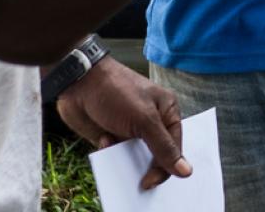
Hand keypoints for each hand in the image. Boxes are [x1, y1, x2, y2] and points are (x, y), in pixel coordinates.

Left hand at [55, 58, 190, 190]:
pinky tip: (104, 139)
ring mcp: (131, 129)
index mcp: (166, 112)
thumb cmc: (117, 90)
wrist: (78, 82)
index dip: (167, 166)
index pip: (174, 147)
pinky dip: (110, 152)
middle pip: (157, 154)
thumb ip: (164, 147)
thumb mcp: (145, 119)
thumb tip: (186, 171)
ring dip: (126, 159)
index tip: (151, 181)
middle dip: (146, 165)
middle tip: (139, 181)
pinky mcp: (112, 134)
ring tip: (117, 150)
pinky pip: (115, 154)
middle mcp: (151, 121)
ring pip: (134, 157)